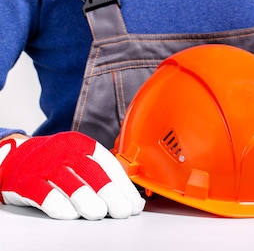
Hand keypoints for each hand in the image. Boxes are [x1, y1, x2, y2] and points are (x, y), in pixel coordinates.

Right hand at [0, 131, 144, 219]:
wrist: (13, 158)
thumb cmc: (53, 161)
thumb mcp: (77, 158)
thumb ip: (100, 173)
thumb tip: (127, 197)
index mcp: (81, 144)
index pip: (109, 165)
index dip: (124, 186)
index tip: (134, 203)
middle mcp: (64, 152)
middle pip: (94, 175)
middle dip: (112, 196)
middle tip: (122, 211)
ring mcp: (44, 166)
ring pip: (73, 186)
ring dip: (90, 203)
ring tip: (100, 214)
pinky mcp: (26, 183)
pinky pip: (47, 197)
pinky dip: (62, 208)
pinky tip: (73, 214)